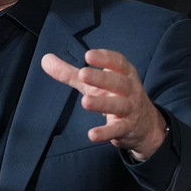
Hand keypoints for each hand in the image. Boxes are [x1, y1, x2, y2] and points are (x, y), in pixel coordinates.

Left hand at [41, 49, 166, 160]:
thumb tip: (45, 59)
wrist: (145, 125)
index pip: (118, 62)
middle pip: (118, 82)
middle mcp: (130, 89)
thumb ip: (69, 73)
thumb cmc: (115, 96)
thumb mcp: (93, 84)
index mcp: (124, 74)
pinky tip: (92, 135)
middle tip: (83, 74)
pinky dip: (105, 132)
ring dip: (102, 104)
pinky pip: (117, 130)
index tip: (88, 55)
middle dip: (102, 78)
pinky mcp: (126, 128)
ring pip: (118, 105)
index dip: (105, 58)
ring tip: (85, 102)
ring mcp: (130, 109)